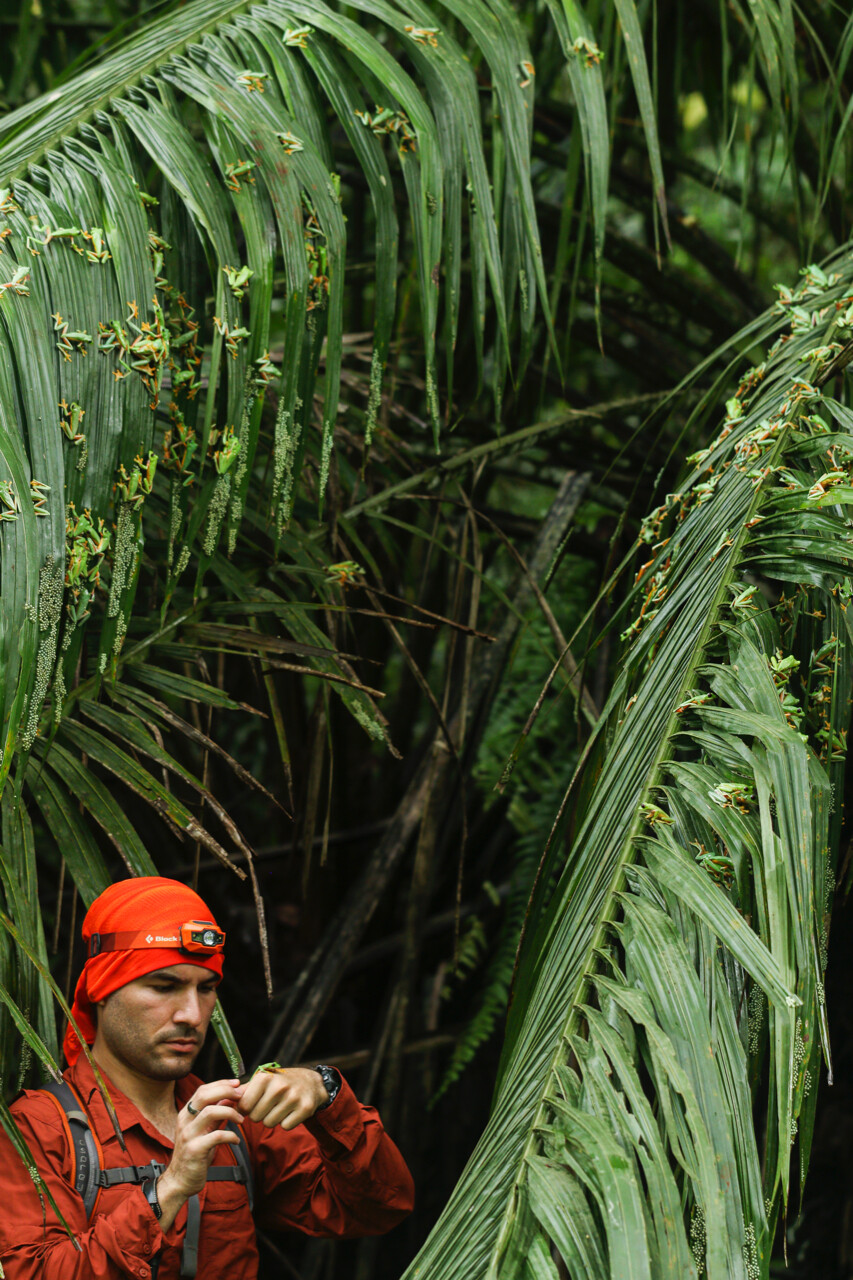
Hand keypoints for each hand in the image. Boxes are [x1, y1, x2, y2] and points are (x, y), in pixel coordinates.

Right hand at [156, 1079, 244, 1226]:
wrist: (179, 1181)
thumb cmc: (194, 1154)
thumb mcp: (203, 1131)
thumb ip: (214, 1115)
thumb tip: (229, 1099)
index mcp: (186, 1114)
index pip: (202, 1090)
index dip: (221, 1084)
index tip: (237, 1084)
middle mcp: (184, 1121)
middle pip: (204, 1096)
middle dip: (225, 1091)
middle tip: (241, 1096)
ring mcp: (188, 1135)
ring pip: (210, 1112)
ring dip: (230, 1113)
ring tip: (241, 1120)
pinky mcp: (195, 1150)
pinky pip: (216, 1136)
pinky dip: (230, 1135)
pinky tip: (236, 1140)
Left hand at [236, 1066, 328, 1129]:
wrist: (311, 1082)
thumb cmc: (280, 1082)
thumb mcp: (262, 1081)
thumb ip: (243, 1091)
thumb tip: (221, 1101)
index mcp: (264, 1078)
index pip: (244, 1107)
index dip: (248, 1108)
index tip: (256, 1102)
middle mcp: (279, 1086)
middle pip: (256, 1117)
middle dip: (260, 1114)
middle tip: (271, 1104)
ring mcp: (293, 1097)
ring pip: (269, 1124)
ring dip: (273, 1119)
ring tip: (281, 1106)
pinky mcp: (305, 1108)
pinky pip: (285, 1127)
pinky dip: (287, 1122)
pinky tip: (291, 1111)